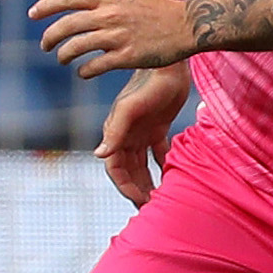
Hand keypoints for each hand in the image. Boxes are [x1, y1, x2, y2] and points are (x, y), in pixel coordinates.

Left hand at [31, 0, 195, 79]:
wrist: (185, 26)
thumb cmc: (153, 7)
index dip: (46, 6)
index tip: (32, 14)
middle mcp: (110, 13)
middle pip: (67, 24)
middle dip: (49, 36)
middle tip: (44, 45)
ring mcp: (118, 35)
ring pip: (77, 46)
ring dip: (63, 55)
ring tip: (61, 59)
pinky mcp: (127, 56)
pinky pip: (95, 65)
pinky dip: (84, 70)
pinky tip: (83, 72)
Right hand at [95, 63, 191, 207]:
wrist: (170, 65)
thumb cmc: (150, 84)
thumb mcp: (131, 108)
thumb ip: (115, 131)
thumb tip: (98, 155)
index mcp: (116, 132)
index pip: (115, 168)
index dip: (125, 186)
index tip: (140, 201)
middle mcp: (126, 135)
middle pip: (129, 171)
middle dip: (138, 189)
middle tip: (153, 207)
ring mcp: (141, 132)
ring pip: (142, 165)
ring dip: (148, 181)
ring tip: (161, 198)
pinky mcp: (157, 127)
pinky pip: (158, 153)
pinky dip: (163, 165)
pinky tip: (174, 177)